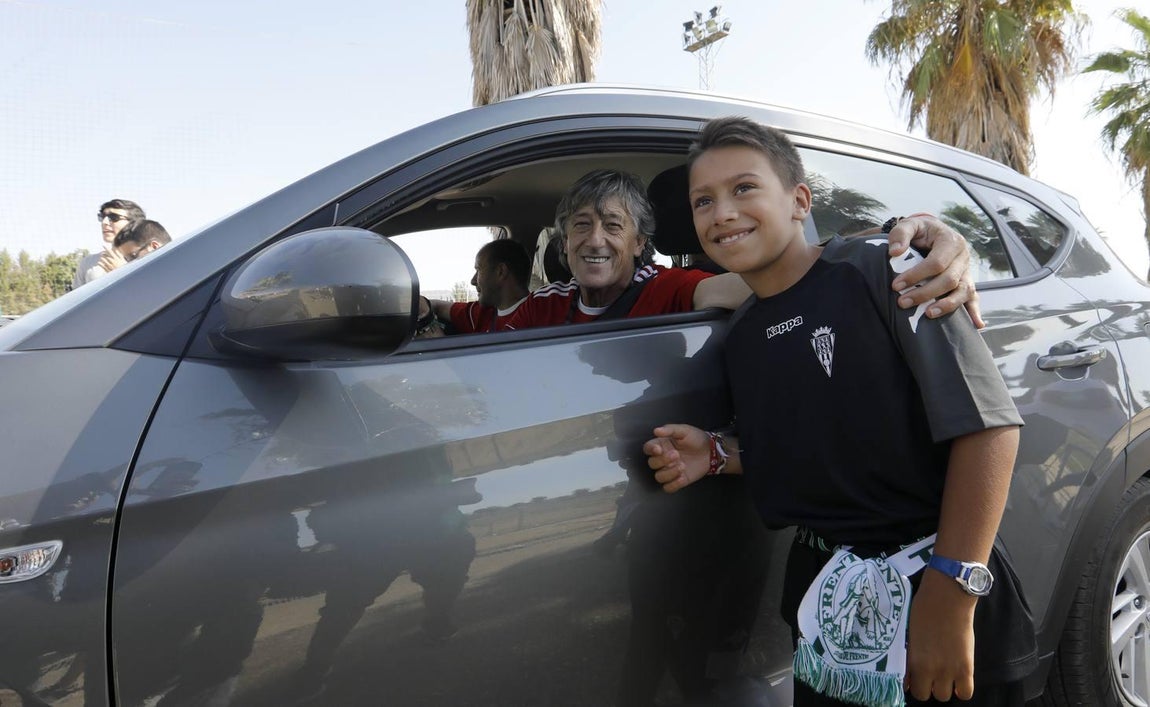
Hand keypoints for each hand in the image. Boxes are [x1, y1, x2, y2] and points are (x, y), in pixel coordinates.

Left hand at [96, 247, 126, 273]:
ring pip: (103, 260)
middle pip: (105, 255)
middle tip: (102, 253)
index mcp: (116, 258)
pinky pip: (102, 265)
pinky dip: (100, 263)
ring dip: (101, 258)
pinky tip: (99, 263)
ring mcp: (109, 266)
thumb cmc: (124, 267)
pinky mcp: (108, 270)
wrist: (124, 275)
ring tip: (101, 258)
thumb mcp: (123, 260)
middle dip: (103, 254)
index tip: (103, 245)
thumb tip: (116, 249)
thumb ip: (119, 254)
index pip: (110, 251)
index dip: (106, 248)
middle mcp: (112, 261)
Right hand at [643, 424, 709, 492]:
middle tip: (677, 454)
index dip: (650, 450)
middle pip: (652, 464)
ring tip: (682, 466)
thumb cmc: (696, 438)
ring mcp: (669, 471)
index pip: (648, 448)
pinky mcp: (677, 481)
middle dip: (662, 460)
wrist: (711, 451)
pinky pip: (668, 488)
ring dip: (669, 473)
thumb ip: (670, 430)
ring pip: (658, 477)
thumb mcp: (684, 430)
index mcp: (661, 445)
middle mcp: (662, 459)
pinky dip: (673, 484)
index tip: (658, 449)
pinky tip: (682, 477)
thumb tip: (656, 430)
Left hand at [886, 214, 983, 328]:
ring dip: (947, 305)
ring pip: (963, 291)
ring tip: (928, 314)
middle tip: (902, 303)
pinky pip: (973, 298)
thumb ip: (900, 234)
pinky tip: (976, 325)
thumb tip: (895, 253)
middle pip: (949, 280)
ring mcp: (967, 272)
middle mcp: (963, 257)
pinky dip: (975, 312)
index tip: (896, 286)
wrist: (932, 233)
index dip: (916, 275)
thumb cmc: (920, 231)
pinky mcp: (966, 283)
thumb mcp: (910, 225)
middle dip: (925, 293)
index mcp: (951, 241)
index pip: (936, 262)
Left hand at [905, 570, 977, 701]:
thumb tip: (909, 672)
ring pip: (944, 696)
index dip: (913, 683)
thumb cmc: (924, 608)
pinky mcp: (966, 667)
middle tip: (930, 674)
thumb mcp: (910, 633)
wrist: (947, 597)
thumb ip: (910, 654)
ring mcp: (948, 670)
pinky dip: (962, 688)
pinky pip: (966, 693)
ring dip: (943, 687)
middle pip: (926, 695)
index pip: (909, 688)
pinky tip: (959, 677)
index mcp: (912, 660)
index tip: (915, 677)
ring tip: (944, 673)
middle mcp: (929, 669)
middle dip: (926, 686)